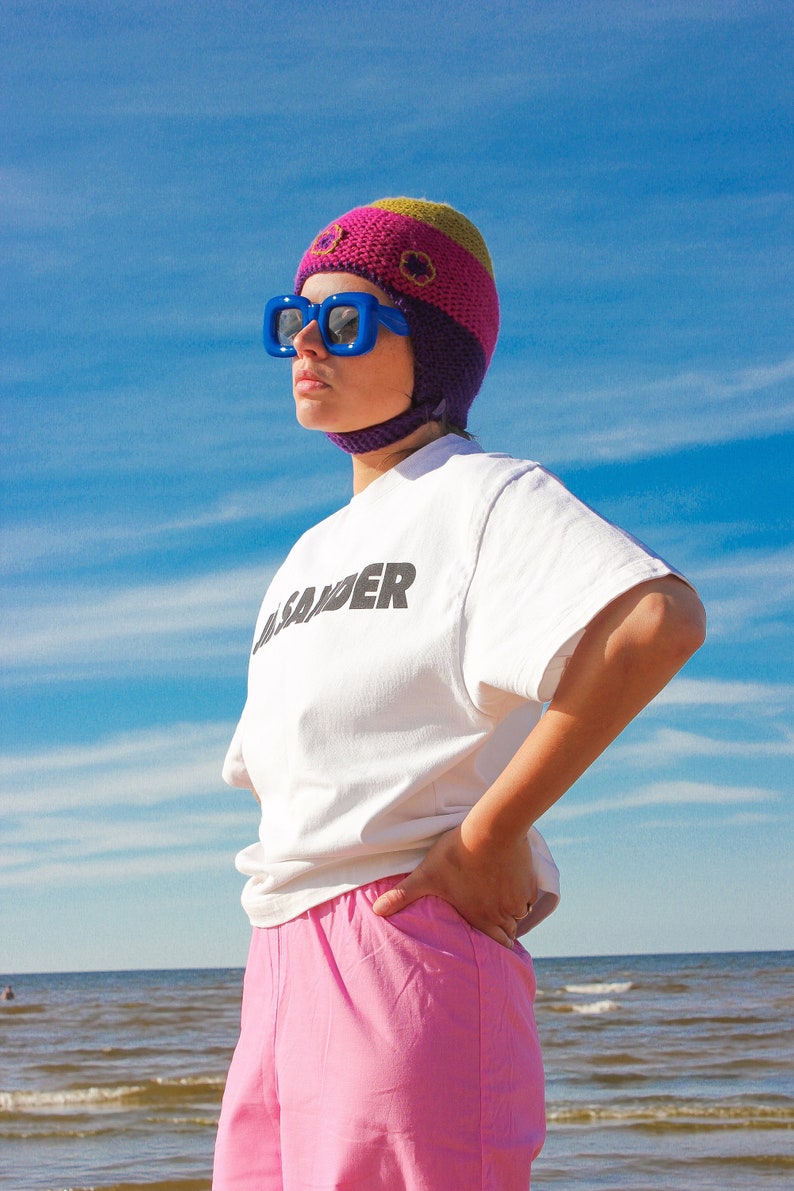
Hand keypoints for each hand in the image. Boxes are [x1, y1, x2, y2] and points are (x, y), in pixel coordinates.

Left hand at [371, 821, 537, 948]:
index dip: (494, 948)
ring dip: (512, 913)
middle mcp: (503, 914)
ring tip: (500, 904)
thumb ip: (403, 895)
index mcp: (480, 918)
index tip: (489, 945)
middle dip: (503, 932)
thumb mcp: (427, 875)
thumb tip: (376, 911)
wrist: (492, 828)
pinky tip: (511, 883)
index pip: (496, 947)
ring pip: (520, 915)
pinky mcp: (530, 882)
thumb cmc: (457, 853)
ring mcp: (519, 898)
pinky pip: (529, 897)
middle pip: (510, 934)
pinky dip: (522, 895)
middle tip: (494, 925)